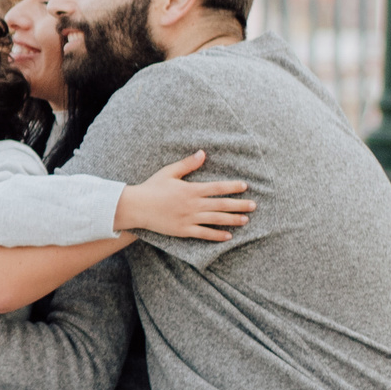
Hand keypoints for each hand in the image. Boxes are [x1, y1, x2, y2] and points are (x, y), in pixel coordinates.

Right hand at [116, 150, 254, 242]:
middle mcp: (193, 204)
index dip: (232, 187)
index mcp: (191, 189)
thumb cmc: (152, 187)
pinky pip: (204, 234)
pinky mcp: (183, 230)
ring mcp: (189, 219)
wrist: (137, 207)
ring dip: (232, 219)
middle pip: (221, 204)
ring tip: (245, 220)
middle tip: (253, 206)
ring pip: (216, 219)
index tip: (245, 186)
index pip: (217, 187)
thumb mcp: (169, 172)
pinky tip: (228, 236)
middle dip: (239, 205)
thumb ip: (188, 164)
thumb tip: (203, 153)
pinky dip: (217, 235)